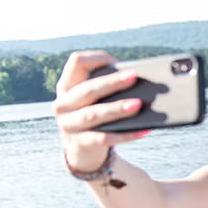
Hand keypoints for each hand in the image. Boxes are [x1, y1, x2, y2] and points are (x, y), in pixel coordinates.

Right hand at [53, 51, 148, 171]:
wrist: (81, 149)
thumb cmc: (94, 114)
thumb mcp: (93, 98)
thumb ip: (106, 86)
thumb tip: (137, 78)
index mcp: (67, 86)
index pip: (76, 62)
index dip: (96, 58)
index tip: (116, 61)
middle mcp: (63, 104)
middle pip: (87, 89)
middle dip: (112, 82)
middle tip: (134, 76)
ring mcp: (69, 125)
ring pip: (94, 114)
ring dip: (117, 108)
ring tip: (138, 104)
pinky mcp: (80, 143)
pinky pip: (105, 138)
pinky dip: (126, 135)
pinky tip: (144, 130)